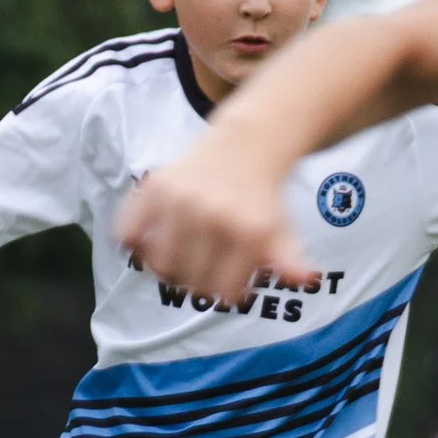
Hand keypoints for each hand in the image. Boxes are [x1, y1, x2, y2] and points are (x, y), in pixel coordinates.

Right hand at [118, 144, 311, 303]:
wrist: (247, 145)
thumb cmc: (264, 198)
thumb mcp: (283, 230)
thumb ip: (288, 259)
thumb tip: (308, 280)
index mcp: (246, 232)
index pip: (224, 292)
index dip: (226, 293)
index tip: (227, 282)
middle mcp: (211, 216)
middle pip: (191, 283)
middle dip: (197, 283)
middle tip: (203, 269)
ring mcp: (181, 201)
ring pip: (160, 265)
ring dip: (167, 270)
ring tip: (179, 260)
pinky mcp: (156, 187)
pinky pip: (130, 232)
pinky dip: (133, 243)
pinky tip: (148, 242)